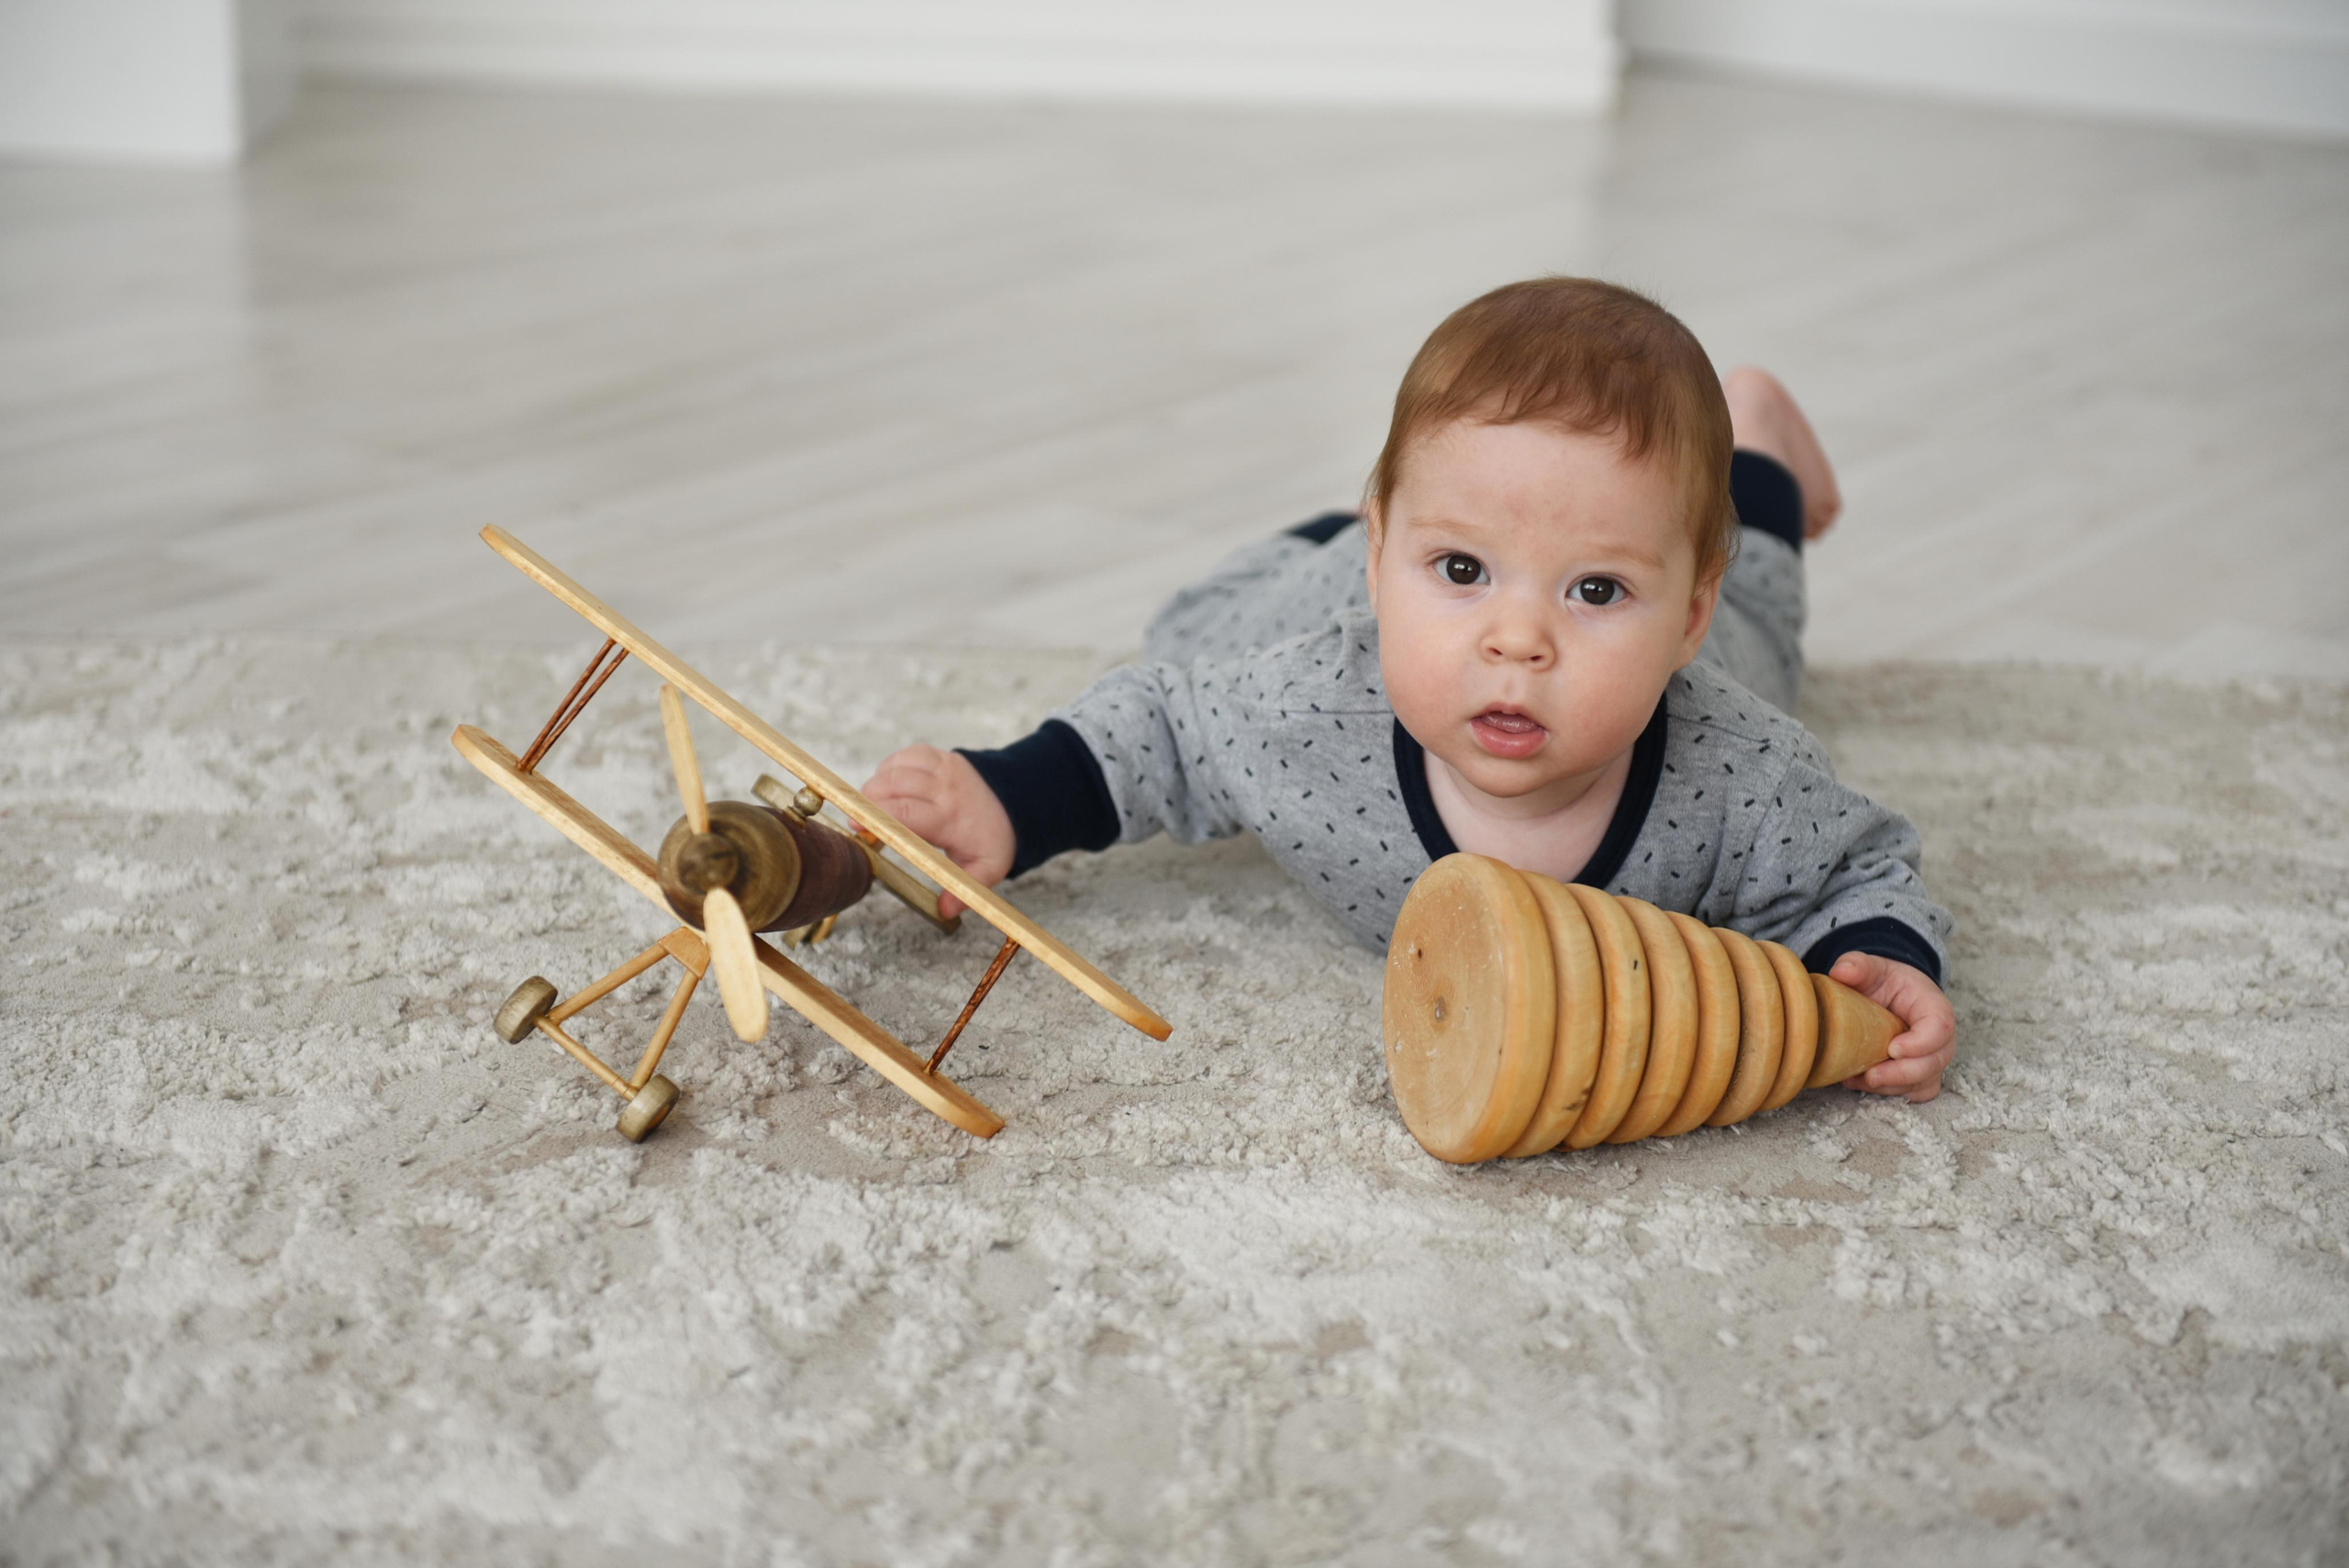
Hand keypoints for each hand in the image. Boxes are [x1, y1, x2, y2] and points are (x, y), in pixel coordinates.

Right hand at [860, 744, 1013, 919]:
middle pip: (893, 786)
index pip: (905, 814)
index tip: (856, 827)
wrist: (1016, 801)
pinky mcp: (939, 756)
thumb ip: (965, 890)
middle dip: (867, 801)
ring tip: (872, 807)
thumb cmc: (993, 838)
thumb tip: (945, 910)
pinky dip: (889, 769)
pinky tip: (888, 787)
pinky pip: (904, 756)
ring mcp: (942, 767)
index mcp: (950, 818)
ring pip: (895, 768)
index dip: (875, 818)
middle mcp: (945, 788)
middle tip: (858, 820)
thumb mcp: (987, 870)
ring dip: (876, 785)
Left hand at [1826, 952, 1955, 1102]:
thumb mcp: (1872, 968)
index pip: (1940, 1029)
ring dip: (1890, 1087)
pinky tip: (1861, 1082)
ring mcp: (1933, 1060)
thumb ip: (1858, 966)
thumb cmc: (1885, 983)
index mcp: (1934, 1008)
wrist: (1889, 997)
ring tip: (1857, 1079)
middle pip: (1934, 1064)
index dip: (1920, 1043)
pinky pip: (1913, 1093)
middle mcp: (1941, 1039)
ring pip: (1922, 1083)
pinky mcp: (1921, 1076)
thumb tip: (1842, 972)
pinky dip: (1891, 1093)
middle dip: (1901, 1074)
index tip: (1892, 1048)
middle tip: (1871, 1075)